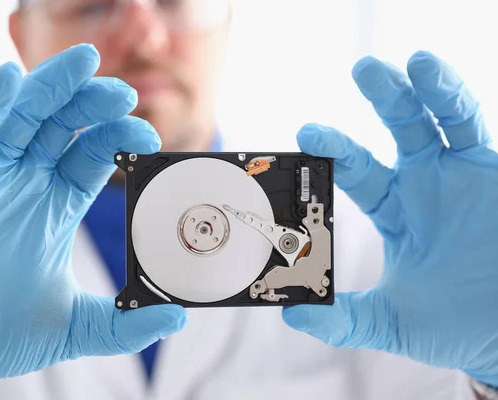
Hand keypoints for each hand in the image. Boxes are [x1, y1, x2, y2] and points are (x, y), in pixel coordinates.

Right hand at [0, 44, 186, 399]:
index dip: (119, 138)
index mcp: (56, 203)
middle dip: (92, 103)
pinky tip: (7, 80)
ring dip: (50, 88)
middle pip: (63, 125)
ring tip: (83, 62)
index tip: (148, 138)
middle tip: (123, 92)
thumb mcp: (74, 327)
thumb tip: (176, 321)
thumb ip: (124, 327)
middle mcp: (25, 182)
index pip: (94, 154)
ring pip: (20, 117)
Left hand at [283, 51, 497, 386]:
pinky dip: (454, 98)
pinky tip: (435, 76)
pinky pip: (471, 126)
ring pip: (437, 118)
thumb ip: (344, 319)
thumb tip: (290, 313)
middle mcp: (426, 184)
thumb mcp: (391, 323)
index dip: (334, 150)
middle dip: (382, 98)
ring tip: (408, 62)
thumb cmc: (454, 326)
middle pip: (397, 129)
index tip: (306, 133)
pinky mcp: (492, 171)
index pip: (357, 172)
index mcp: (396, 210)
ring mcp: (461, 173)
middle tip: (361, 69)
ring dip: (421, 88)